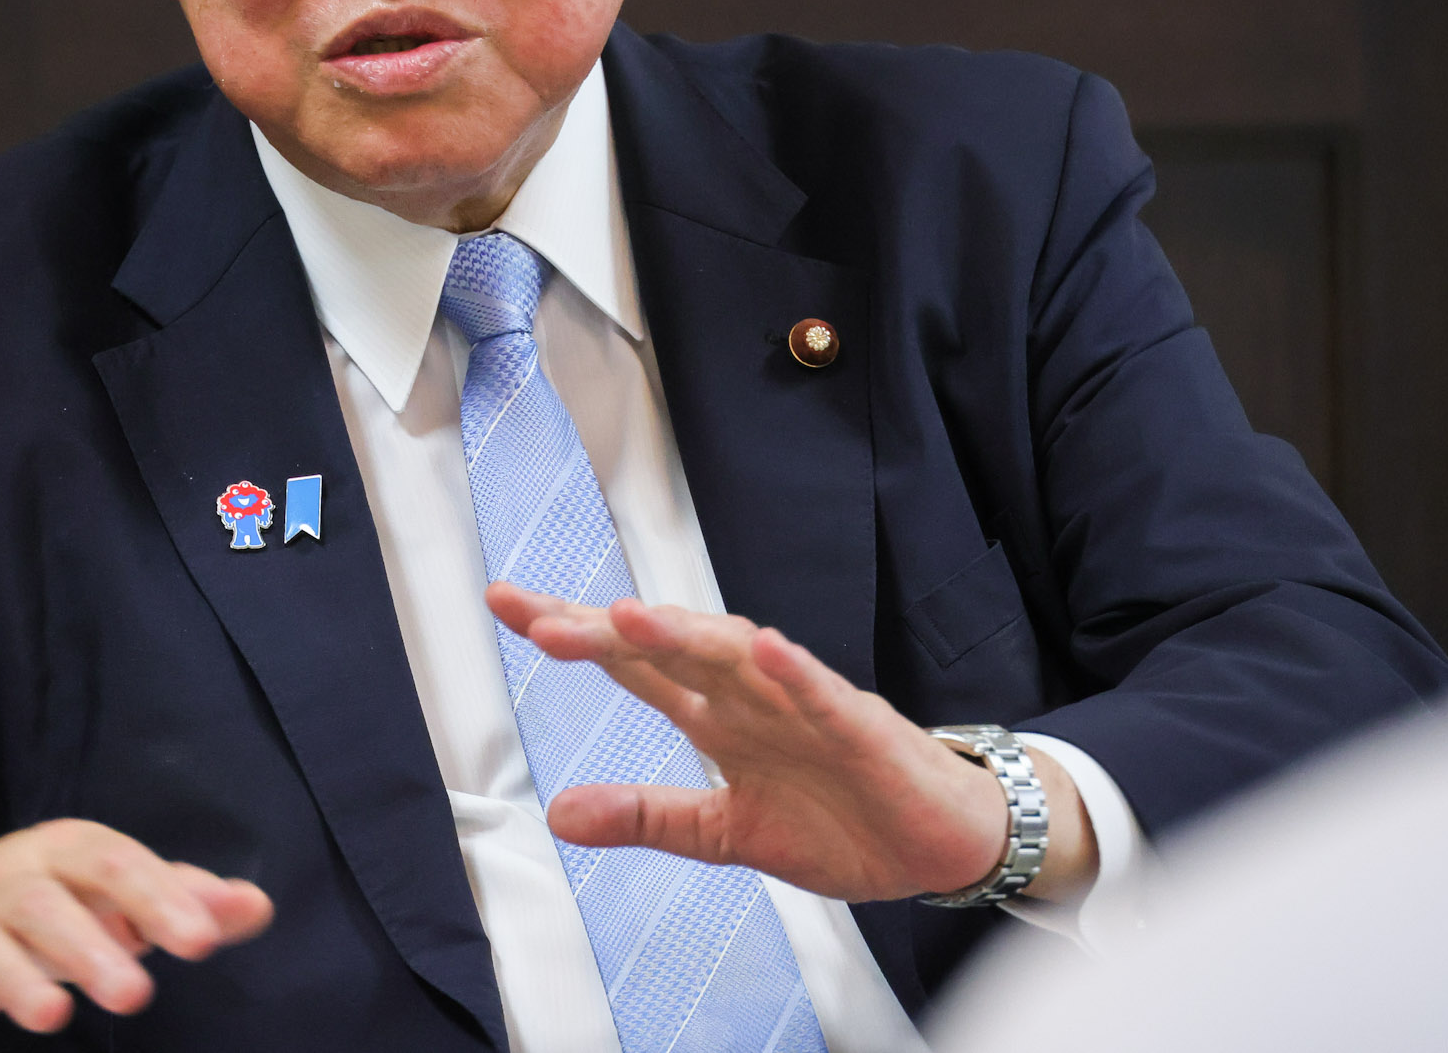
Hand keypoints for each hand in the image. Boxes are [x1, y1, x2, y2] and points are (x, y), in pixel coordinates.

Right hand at [0, 820, 272, 1034]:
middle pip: (48, 901)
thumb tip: (257, 906)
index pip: (116, 863)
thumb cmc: (50, 896)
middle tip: (138, 995)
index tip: (203, 939)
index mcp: (67, 851)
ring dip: (21, 978)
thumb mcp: (113, 889)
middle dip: (89, 944)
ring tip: (56, 1017)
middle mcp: (12, 875)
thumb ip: (183, 897)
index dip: (160, 897)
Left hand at [487, 585, 1097, 903]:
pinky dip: (797, 673)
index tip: (506, 605)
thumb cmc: (840, 821)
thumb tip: (559, 815)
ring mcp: (805, 705)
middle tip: (540, 622)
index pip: (632, 664)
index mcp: (717, 714)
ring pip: (737, 656)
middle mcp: (751, 694)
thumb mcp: (723, 834)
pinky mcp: (862, 730)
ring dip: (684, 632)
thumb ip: (646, 816)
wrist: (941, 843)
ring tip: (627, 615)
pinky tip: (768, 650)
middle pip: (669, 646)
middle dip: (606, 631)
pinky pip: (826, 694)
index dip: (574, 633)